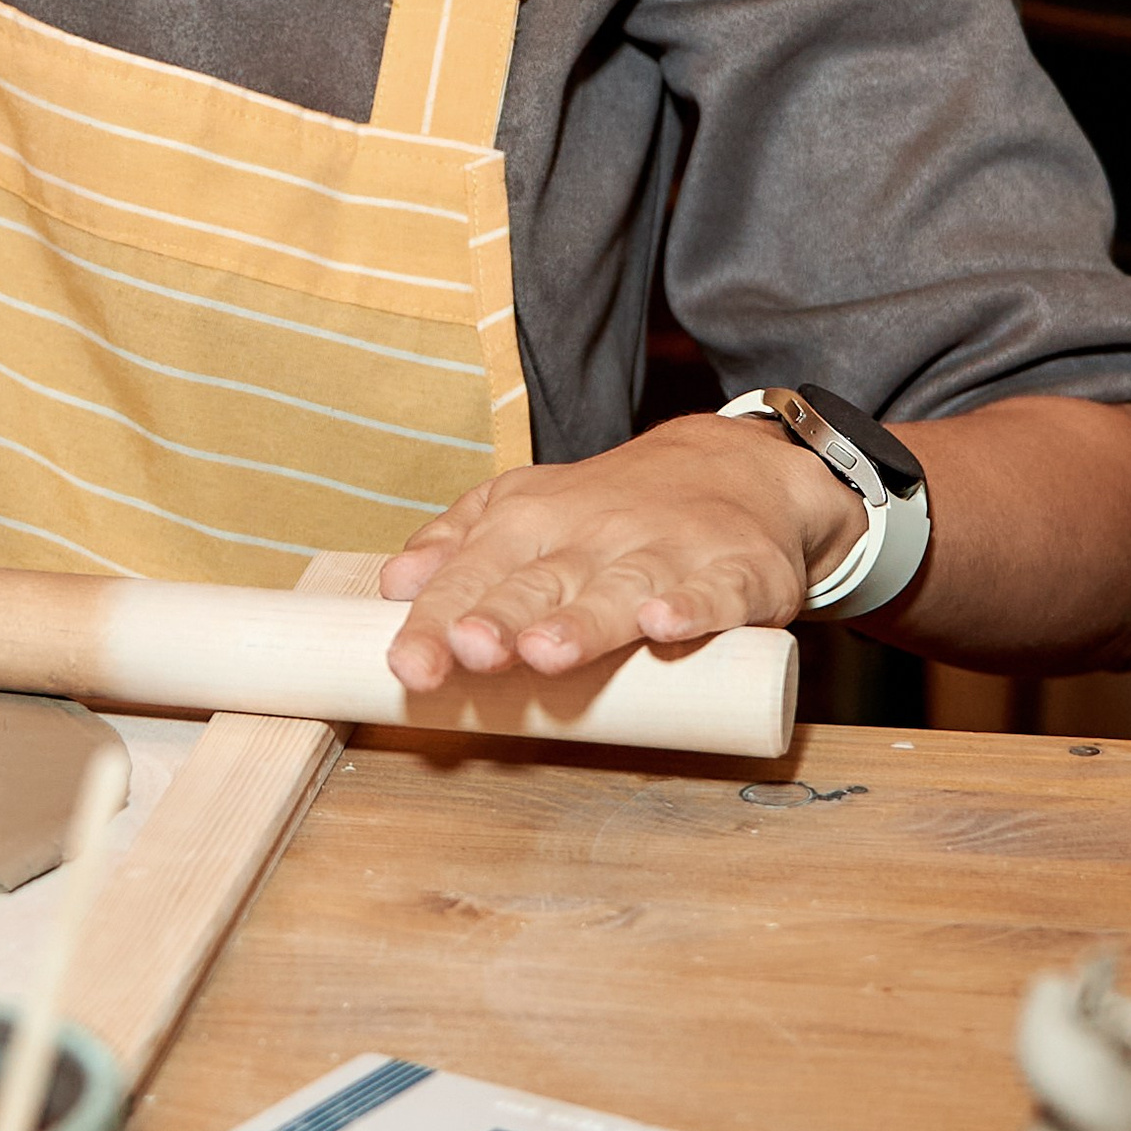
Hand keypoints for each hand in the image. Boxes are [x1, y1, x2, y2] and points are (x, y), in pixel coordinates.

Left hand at [377, 413, 862, 690]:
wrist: (736, 465)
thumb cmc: (613, 505)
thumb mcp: (525, 506)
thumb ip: (458, 544)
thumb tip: (394, 585)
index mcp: (532, 522)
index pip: (474, 576)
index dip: (439, 622)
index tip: (410, 664)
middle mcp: (594, 534)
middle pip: (540, 584)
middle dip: (502, 618)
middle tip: (470, 650)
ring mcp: (667, 552)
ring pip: (619, 590)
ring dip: (584, 622)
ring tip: (546, 652)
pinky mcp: (735, 571)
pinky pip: (715, 591)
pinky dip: (694, 607)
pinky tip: (666, 623)